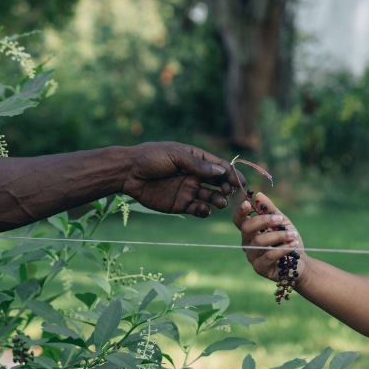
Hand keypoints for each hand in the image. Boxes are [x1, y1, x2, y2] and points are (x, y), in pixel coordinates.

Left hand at [120, 142, 242, 217]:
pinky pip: (198, 210)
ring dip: (218, 200)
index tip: (241, 181)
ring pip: (211, 197)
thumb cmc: (150, 158)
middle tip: (228, 191)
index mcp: (195, 159)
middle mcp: (195, 175)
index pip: (219, 166)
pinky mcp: (180, 204)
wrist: (127, 173)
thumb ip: (198, 165)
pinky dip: (204, 212)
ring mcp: (188, 190)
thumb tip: (221, 170)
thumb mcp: (175, 156)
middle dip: (227, 187)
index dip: (231, 173)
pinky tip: (204, 210)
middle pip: (218, 182)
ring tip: (220, 202)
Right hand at [232, 192, 310, 286]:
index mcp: (250, 231)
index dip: (240, 212)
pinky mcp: (260, 268)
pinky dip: (282, 248)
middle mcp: (247, 243)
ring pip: (259, 242)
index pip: (239, 220)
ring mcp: (252, 256)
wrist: (301, 262)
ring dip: (278, 236)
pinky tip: (293, 245)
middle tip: (280, 219)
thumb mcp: (283, 222)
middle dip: (263, 221)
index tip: (248, 203)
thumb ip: (271, 210)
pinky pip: (268, 255)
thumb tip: (259, 195)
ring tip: (293, 235)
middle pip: (246, 229)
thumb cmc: (289, 241)